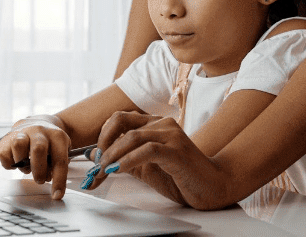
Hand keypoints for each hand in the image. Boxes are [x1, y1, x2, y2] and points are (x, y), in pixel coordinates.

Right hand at [0, 115, 70, 199]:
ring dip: (22, 164)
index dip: (59, 180)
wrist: (36, 122)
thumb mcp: (61, 150)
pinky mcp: (6, 138)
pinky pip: (4, 154)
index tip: (57, 195)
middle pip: (38, 149)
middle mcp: (39, 131)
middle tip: (40, 179)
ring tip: (26, 167)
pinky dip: (10, 164)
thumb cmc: (50, 142)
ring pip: (18, 145)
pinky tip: (16, 162)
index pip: (59, 160)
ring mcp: (22, 133)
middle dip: (39, 170)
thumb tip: (51, 181)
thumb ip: (57, 165)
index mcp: (56, 136)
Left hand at [83, 111, 231, 209]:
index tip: (95, 155)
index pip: (120, 118)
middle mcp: (162, 124)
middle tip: (97, 164)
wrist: (212, 187)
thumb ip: (122, 158)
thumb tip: (94, 154)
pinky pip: (147, 150)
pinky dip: (128, 160)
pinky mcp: (177, 151)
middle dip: (104, 143)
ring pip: (132, 136)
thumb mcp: (145, 167)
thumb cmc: (180, 176)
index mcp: (154, 124)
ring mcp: (171, 135)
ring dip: (113, 155)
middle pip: (122, 122)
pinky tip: (119, 170)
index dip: (103, 135)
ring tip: (104, 170)